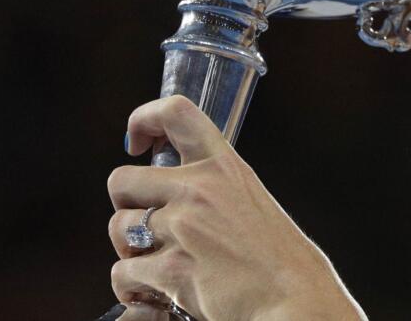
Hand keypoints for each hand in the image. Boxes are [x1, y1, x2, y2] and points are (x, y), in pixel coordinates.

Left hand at [107, 95, 365, 320]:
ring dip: (129, 249)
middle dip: (125, 206)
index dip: (143, 119)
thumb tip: (167, 192)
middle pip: (122, 180)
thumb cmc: (275, 258)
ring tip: (155, 264)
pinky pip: (123, 272)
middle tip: (145, 226)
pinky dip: (132, 287)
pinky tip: (154, 293)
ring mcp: (184, 227)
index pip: (175, 114)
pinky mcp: (172, 269)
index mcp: (225, 165)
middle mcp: (200, 188)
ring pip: (118, 227)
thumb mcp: (250, 200)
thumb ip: (212, 188)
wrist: (292, 297)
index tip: (136, 141)